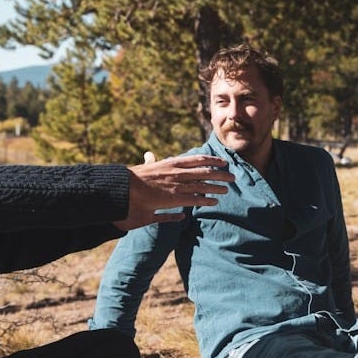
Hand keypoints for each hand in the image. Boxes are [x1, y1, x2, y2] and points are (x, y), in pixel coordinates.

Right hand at [114, 152, 233, 230]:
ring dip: (216, 187)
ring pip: (202, 185)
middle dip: (220, 174)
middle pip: (204, 172)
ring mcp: (176, 185)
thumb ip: (151, 160)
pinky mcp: (174, 198)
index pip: (197, 159)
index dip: (212, 160)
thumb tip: (150, 155)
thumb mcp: (144, 165)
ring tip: (227, 189)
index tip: (222, 161)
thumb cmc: (133, 178)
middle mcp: (177, 172)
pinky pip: (195, 199)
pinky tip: (214, 202)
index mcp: (171, 163)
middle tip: (232, 176)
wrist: (125, 188)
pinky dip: (206, 200)